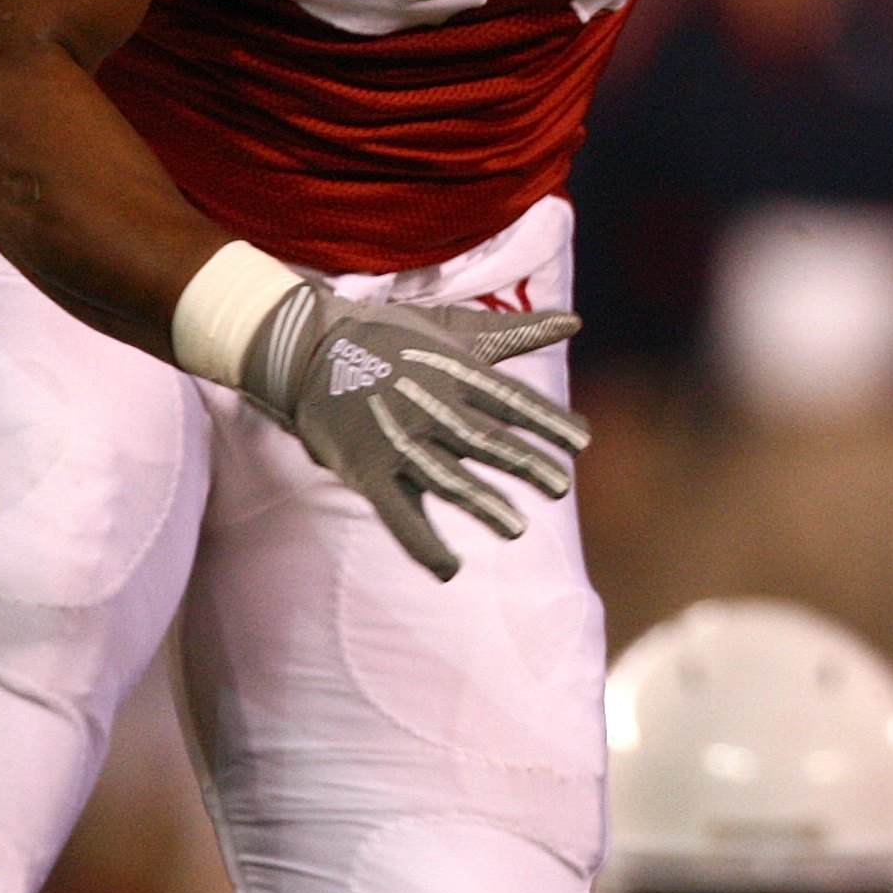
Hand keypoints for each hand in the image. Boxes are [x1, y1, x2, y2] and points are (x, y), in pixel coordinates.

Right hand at [235, 286, 588, 580]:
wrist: (309, 348)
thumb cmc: (392, 337)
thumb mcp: (454, 329)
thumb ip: (516, 332)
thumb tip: (576, 322)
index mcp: (455, 372)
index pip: (512, 400)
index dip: (548, 421)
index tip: (584, 442)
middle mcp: (430, 406)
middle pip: (486, 441)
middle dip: (526, 465)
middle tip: (561, 487)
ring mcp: (397, 441)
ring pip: (447, 478)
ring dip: (482, 505)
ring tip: (517, 529)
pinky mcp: (367, 471)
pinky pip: (397, 514)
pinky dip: (422, 544)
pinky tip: (449, 570)